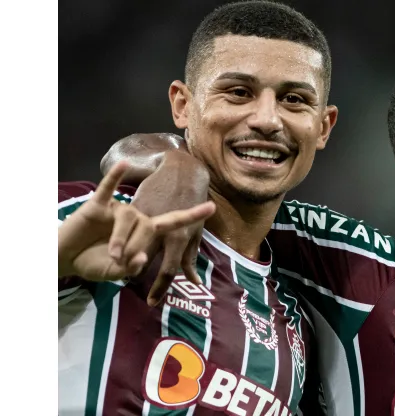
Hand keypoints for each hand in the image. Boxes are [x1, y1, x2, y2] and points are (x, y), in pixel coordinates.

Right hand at [59, 161, 215, 298]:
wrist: (67, 257)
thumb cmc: (95, 263)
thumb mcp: (115, 272)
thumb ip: (129, 268)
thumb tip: (140, 260)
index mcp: (147, 232)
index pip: (174, 223)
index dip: (192, 216)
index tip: (211, 206)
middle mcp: (137, 217)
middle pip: (150, 226)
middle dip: (139, 247)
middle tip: (122, 262)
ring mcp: (117, 210)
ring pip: (128, 218)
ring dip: (122, 238)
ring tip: (113, 255)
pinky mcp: (97, 204)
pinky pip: (108, 188)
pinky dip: (115, 177)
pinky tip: (123, 165)